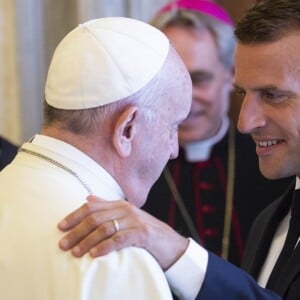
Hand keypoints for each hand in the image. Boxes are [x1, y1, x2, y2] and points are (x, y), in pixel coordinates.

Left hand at [58, 195, 188, 269]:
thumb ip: (107, 207)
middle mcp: (126, 209)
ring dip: (87, 241)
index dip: (75, 215)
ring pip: (105, 228)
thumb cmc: (143, 232)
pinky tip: (94, 254)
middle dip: (76, 231)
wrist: (170, 243)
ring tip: (75, 252)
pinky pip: (119, 239)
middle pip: (95, 218)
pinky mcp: (142, 233)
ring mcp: (135, 220)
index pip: (92, 207)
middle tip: (63, 244)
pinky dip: (105, 247)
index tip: (61, 226)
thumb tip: (88, 198)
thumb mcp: (125, 217)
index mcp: (120, 204)